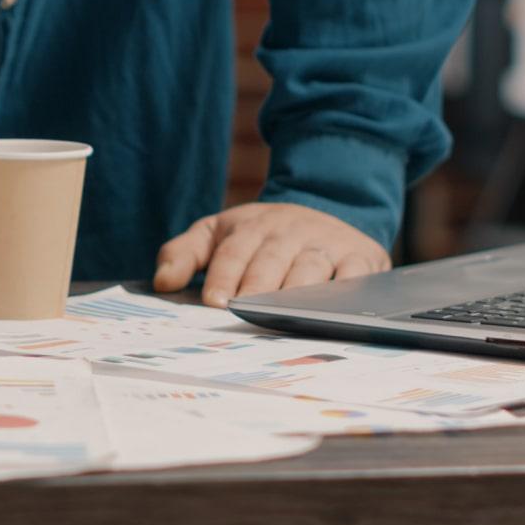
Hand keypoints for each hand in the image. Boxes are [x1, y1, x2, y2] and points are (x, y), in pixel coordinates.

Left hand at [153, 203, 390, 307]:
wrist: (327, 207)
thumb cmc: (261, 235)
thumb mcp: (218, 233)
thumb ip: (184, 254)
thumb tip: (162, 282)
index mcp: (252, 225)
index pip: (234, 252)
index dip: (223, 276)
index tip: (214, 301)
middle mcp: (291, 231)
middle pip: (272, 261)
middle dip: (258, 287)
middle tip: (245, 312)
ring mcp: (328, 243)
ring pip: (311, 269)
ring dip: (297, 295)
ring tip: (284, 318)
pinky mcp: (362, 258)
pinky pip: (354, 277)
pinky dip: (346, 294)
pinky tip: (331, 312)